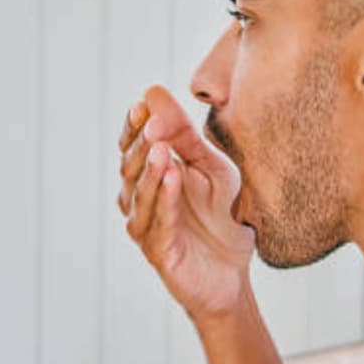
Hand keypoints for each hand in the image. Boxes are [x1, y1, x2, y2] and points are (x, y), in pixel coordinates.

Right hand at [118, 85, 254, 321]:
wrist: (234, 271)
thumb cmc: (222, 215)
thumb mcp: (213, 167)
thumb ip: (186, 135)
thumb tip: (153, 92)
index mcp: (148, 175)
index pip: (131, 144)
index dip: (134, 126)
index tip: (143, 104)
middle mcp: (138, 199)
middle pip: (130, 167)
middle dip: (140, 145)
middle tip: (153, 125)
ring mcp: (145, 226)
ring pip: (139, 194)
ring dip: (149, 170)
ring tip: (161, 150)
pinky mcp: (158, 251)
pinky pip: (160, 221)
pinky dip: (165, 199)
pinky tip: (173, 178)